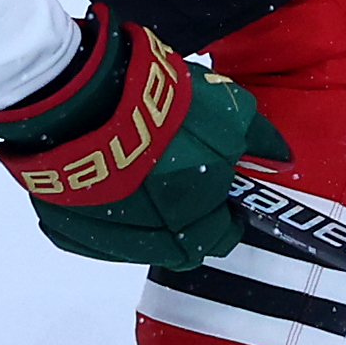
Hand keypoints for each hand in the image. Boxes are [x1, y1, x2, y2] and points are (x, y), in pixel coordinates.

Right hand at [0, 13, 291, 267]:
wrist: (82, 99)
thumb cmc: (166, 112)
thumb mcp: (230, 114)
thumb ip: (260, 141)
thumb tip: (283, 159)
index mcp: (195, 230)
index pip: (222, 237)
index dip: (227, 211)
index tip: (223, 188)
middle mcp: (150, 245)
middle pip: (177, 242)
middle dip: (184, 213)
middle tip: (177, 171)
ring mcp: (101, 239)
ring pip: (131, 237)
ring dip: (140, 212)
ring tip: (137, 165)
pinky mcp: (62, 225)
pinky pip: (88, 226)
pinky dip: (98, 206)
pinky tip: (100, 173)